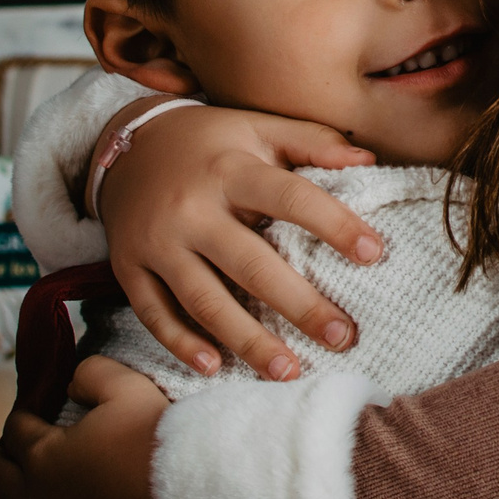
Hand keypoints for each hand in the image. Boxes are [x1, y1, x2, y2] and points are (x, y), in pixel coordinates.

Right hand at [98, 101, 380, 379]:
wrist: (124, 144)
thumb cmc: (209, 142)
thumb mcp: (257, 126)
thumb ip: (313, 142)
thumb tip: (370, 157)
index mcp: (230, 169)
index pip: (289, 198)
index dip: (333, 224)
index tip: (374, 254)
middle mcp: (191, 208)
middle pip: (249, 264)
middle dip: (298, 305)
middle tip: (342, 337)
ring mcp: (157, 242)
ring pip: (203, 299)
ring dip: (247, 340)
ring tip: (289, 371)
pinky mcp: (129, 268)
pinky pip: (154, 313)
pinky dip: (181, 343)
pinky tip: (215, 368)